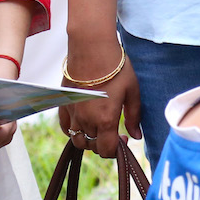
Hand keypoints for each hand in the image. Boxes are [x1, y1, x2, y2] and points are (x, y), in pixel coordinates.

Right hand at [59, 32, 140, 159]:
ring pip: (77, 139)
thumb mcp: (133, 93)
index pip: (106, 150)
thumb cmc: (117, 69)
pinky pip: (65, 127)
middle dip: (104, 144)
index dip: (116, 149)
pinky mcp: (63, 104)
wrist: (92, 49)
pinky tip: (84, 123)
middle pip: (92, 146)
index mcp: (105, 120)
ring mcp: (72, 113)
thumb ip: (133, 118)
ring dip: (89, 140)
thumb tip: (136, 136)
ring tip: (99, 129)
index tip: (123, 138)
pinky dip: (73, 131)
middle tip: (114, 132)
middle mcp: (86, 120)